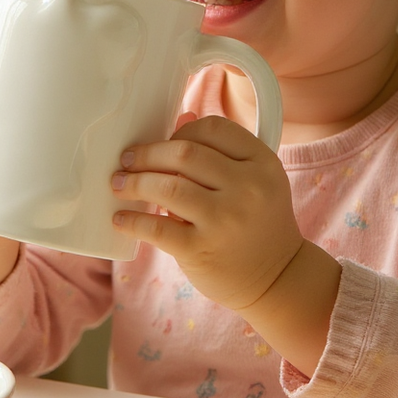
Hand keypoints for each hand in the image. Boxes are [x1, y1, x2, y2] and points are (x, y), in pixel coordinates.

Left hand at [111, 115, 303, 310]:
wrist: (278, 278)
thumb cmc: (259, 225)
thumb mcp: (257, 181)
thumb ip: (223, 152)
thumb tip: (182, 119)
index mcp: (262, 163)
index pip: (213, 130)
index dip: (181, 132)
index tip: (164, 144)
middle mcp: (247, 188)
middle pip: (184, 153)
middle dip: (147, 153)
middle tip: (127, 160)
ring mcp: (224, 220)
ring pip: (167, 186)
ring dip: (134, 182)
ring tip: (119, 184)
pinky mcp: (201, 250)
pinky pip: (157, 227)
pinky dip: (133, 220)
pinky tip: (121, 218)